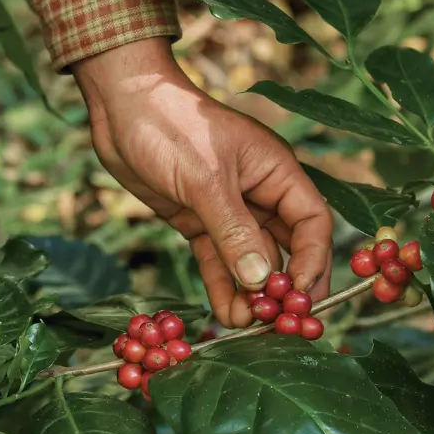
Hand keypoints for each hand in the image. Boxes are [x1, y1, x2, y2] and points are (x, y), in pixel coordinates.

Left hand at [71, 38, 332, 328]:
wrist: (121, 106)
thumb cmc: (171, 126)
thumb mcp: (205, 178)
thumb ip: (234, 230)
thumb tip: (264, 281)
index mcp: (275, 171)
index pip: (311, 223)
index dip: (312, 262)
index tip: (300, 299)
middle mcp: (258, 193)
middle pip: (287, 247)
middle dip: (284, 286)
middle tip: (280, 324)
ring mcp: (227, 208)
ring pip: (250, 259)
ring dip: (250, 293)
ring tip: (246, 327)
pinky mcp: (196, 219)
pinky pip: (218, 259)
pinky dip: (222, 285)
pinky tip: (224, 313)